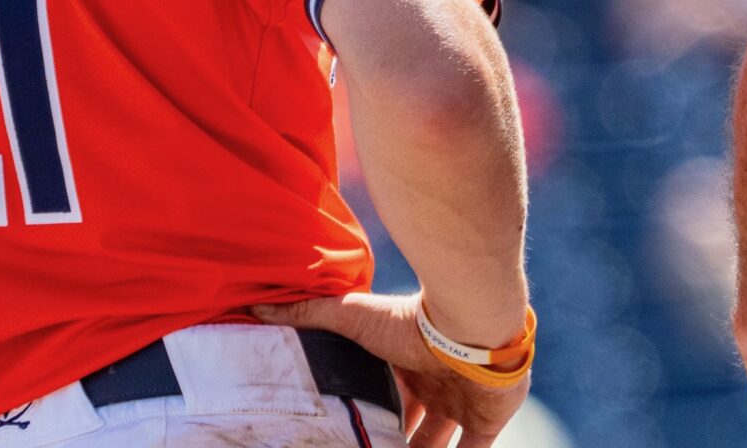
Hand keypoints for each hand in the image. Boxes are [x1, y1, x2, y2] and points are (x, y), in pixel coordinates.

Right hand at [252, 293, 527, 447]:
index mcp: (404, 361)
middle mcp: (433, 382)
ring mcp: (462, 402)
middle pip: (409, 422)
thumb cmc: (409, 322)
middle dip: (390, 440)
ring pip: (437, 442)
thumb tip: (259, 311)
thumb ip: (309, 314)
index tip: (347, 432)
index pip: (382, 394)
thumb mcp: (351, 317)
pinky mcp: (487, 422)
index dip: (367, 415)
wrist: (471, 329)